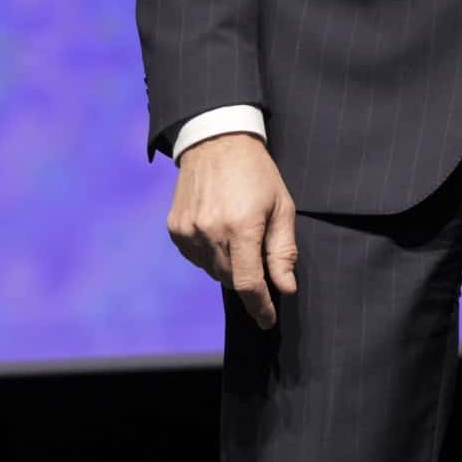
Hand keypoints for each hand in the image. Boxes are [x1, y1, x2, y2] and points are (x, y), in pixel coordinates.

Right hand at [167, 132, 299, 328]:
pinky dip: (211, 255)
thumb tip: (286, 288)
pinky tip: (220, 232)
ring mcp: (188, 231)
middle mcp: (210, 232)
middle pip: (231, 279)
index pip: (248, 283)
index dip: (260, 306)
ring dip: (230, 266)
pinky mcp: (175, 228)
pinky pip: (195, 258)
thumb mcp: (282, 207)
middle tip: (260, 259)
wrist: (216, 141)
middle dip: (249, 280)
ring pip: (212, 271)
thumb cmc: (257, 174)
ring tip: (240, 236)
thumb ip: (283, 251)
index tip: (268, 320)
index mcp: (241, 227)